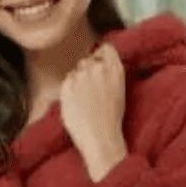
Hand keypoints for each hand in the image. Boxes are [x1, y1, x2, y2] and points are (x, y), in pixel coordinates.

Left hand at [58, 43, 125, 162]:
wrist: (99, 138)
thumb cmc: (111, 120)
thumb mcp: (119, 90)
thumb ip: (110, 72)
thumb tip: (100, 63)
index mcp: (115, 68)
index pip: (105, 48)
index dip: (100, 56)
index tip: (99, 65)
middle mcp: (97, 67)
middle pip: (88, 59)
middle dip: (88, 71)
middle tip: (90, 90)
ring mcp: (81, 76)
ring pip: (76, 70)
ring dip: (77, 80)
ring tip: (83, 100)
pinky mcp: (66, 85)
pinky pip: (66, 81)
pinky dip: (69, 90)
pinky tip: (76, 104)